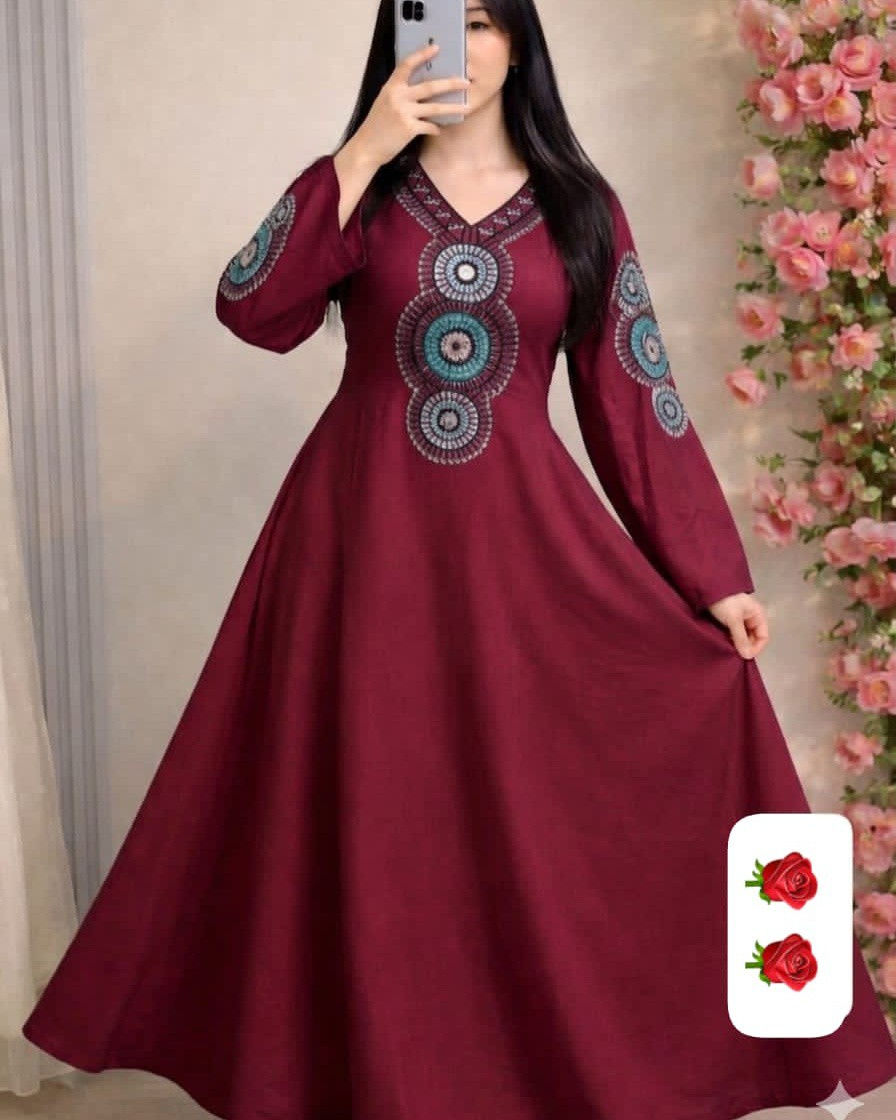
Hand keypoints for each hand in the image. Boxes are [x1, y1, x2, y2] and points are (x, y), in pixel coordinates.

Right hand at [352, 42, 472, 168]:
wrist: (366, 147)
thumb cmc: (377, 126)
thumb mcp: (384, 102)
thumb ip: (400, 93)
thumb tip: (422, 89)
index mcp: (391, 87)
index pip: (407, 65)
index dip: (422, 55)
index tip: (436, 48)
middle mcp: (398, 96)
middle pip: (430, 86)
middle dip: (450, 83)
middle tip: (466, 82)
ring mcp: (404, 112)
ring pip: (435, 107)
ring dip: (453, 108)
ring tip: (467, 107)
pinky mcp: (409, 129)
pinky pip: (430, 126)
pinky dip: (436, 128)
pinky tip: (439, 129)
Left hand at [706, 592, 768, 659]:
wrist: (706, 586)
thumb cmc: (724, 600)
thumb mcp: (733, 619)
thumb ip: (741, 638)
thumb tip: (747, 656)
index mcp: (758, 615)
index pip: (763, 637)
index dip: (756, 648)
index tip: (744, 656)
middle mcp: (751, 617)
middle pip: (753, 638)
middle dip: (745, 647)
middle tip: (734, 654)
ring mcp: (740, 619)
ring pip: (743, 637)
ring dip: (737, 644)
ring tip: (728, 650)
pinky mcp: (729, 620)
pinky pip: (733, 633)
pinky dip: (730, 639)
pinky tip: (724, 643)